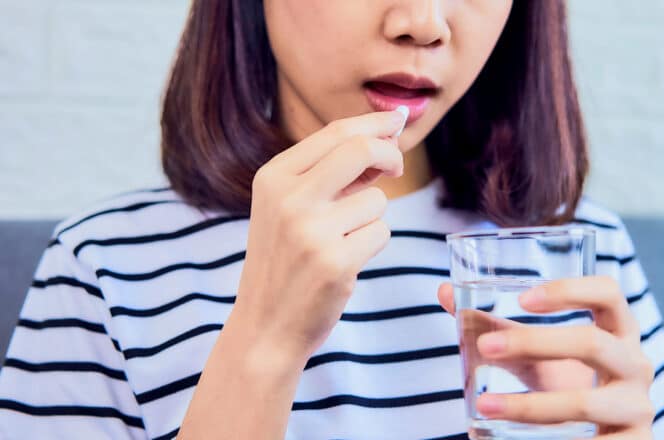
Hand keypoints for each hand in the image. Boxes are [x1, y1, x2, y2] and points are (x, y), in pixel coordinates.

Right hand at [234, 109, 407, 360]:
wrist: (265, 326)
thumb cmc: (284, 262)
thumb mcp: (288, 208)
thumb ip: (329, 173)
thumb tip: (385, 134)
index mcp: (273, 178)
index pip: (335, 133)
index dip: (374, 122)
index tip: (398, 120)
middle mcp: (288, 199)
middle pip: (360, 149)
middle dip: (390, 153)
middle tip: (397, 167)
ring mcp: (311, 231)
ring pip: (377, 200)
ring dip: (372, 218)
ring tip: (342, 242)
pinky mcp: (335, 262)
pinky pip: (381, 233)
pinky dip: (372, 245)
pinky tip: (346, 262)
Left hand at [438, 276, 655, 437]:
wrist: (606, 437)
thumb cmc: (568, 382)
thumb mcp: (536, 354)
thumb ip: (497, 326)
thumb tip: (443, 291)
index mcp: (618, 330)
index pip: (608, 293)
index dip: (570, 291)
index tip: (523, 299)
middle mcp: (636, 364)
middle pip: (592, 342)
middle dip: (535, 343)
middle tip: (485, 347)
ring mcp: (638, 407)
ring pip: (586, 402)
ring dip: (530, 406)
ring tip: (484, 406)